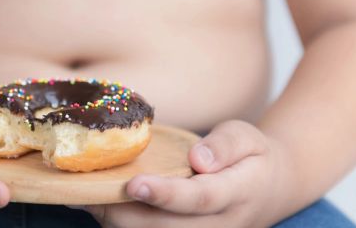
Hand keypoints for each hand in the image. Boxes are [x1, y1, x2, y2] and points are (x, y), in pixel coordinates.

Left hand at [84, 120, 294, 227]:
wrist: (272, 188)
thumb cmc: (254, 156)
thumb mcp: (248, 136)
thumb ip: (226, 145)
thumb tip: (198, 159)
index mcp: (240, 193)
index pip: (201, 199)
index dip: (167, 195)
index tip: (135, 183)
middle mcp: (222, 225)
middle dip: (124, 213)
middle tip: (86, 193)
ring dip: (118, 223)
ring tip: (83, 199)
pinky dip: (124, 226)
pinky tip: (100, 207)